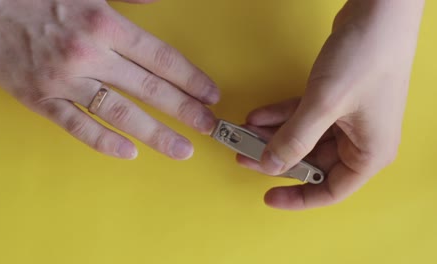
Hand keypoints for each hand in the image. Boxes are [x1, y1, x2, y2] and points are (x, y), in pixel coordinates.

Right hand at [0, 0, 218, 159]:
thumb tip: (158, 3)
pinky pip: (76, 126)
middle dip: (184, 110)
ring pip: (119, 113)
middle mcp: (89, 54)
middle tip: (208, 126)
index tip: (210, 94)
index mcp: (104, 24)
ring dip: (155, 134)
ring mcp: (64, 80)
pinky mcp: (40, 98)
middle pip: (149, 88)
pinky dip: (103, 141)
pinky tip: (128, 152)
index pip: (161, 58)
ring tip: (181, 149)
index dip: (190, 78)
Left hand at [237, 0, 424, 209]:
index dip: (298, 197)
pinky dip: (281, 116)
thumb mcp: (324, 105)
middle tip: (245, 157)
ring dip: (273, 135)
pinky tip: (256, 116)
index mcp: (369, 153)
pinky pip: (303, 116)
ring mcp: (347, 118)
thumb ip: (295, 139)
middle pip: (311, 161)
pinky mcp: (336, 99)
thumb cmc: (366, 59)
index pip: (331, 189)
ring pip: (304, 137)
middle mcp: (360, 140)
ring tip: (242, 134)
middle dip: (276, 158)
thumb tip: (270, 165)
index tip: (269, 195)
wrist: (379, 11)